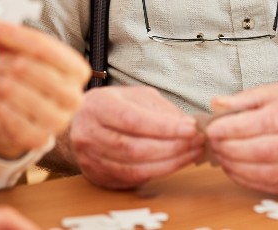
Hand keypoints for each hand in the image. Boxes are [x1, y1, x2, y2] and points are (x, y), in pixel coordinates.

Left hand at [0, 20, 89, 159]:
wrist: (23, 115)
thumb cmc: (25, 78)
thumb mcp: (21, 52)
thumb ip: (7, 34)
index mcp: (77, 69)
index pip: (40, 45)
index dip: (10, 34)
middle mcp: (74, 96)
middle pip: (25, 67)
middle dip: (1, 62)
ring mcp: (58, 121)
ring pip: (11, 90)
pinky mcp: (38, 139)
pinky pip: (4, 115)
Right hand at [70, 86, 203, 188]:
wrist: (80, 124)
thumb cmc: (112, 107)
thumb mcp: (135, 96)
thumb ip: (160, 110)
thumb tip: (189, 126)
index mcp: (97, 106)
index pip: (134, 120)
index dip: (165, 127)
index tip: (191, 129)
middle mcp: (89, 134)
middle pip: (135, 148)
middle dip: (172, 147)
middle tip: (197, 143)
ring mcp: (91, 158)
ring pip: (135, 168)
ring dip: (170, 163)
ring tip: (192, 153)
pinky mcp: (98, 176)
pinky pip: (132, 179)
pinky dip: (158, 172)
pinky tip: (175, 163)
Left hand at [206, 83, 277, 193]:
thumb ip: (250, 98)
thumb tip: (218, 104)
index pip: (267, 120)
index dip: (235, 127)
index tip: (213, 129)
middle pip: (267, 148)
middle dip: (232, 148)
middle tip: (213, 144)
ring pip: (271, 171)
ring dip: (238, 167)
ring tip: (221, 156)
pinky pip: (277, 186)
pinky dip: (251, 180)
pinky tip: (237, 170)